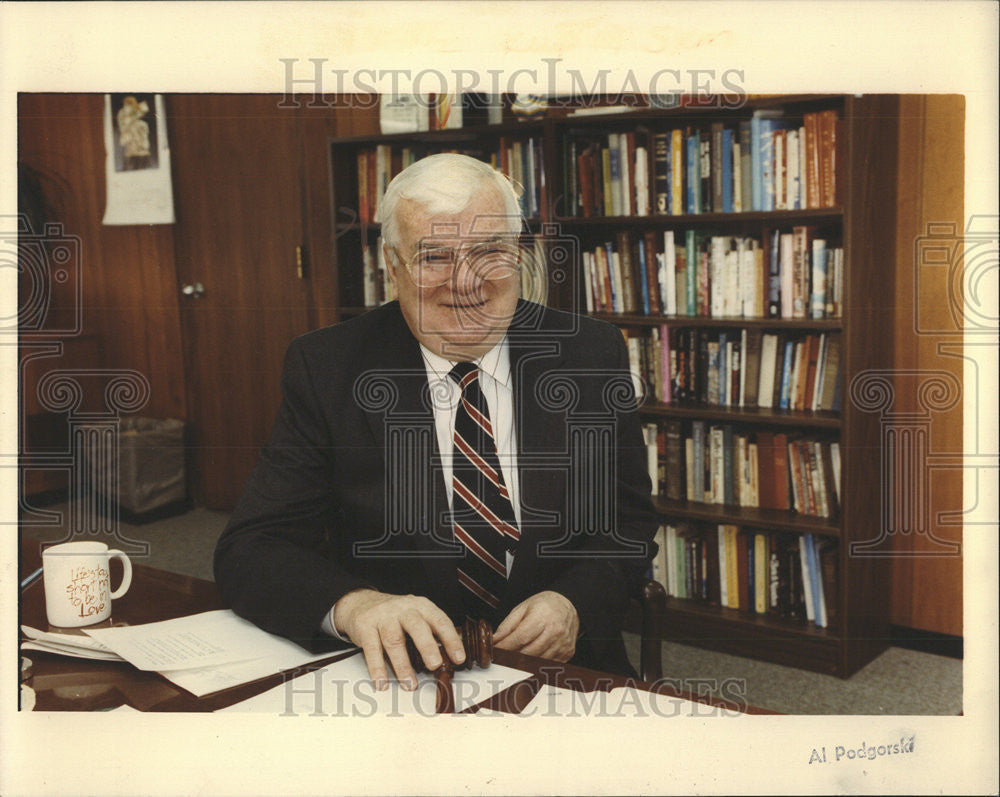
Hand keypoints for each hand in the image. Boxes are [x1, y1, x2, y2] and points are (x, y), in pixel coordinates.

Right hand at [334, 589, 464, 690]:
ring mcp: (383, 617)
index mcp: (421, 606)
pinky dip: (377, 668)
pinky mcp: (365, 627)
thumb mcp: (416, 615)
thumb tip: (450, 658)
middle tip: (434, 665)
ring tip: (410, 684)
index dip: (451, 639)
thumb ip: (431, 632)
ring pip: (394, 640)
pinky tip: (382, 682)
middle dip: (427, 646)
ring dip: (402, 665)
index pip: (440, 621)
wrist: (361, 602)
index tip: (459, 658)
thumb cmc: (395, 614)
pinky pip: (372, 649)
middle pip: (417, 627)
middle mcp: (403, 609)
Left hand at [493, 591, 578, 661]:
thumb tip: (494, 640)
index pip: (520, 638)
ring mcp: (563, 644)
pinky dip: (537, 663)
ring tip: (515, 657)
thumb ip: (507, 626)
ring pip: (537, 661)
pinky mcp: (567, 653)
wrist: (568, 604)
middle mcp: (555, 631)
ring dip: (523, 662)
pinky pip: (548, 664)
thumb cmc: (545, 605)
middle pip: (528, 653)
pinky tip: (531, 657)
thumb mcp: (522, 608)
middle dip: (512, 657)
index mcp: (542, 616)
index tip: (495, 651)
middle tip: (502, 657)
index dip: (505, 647)